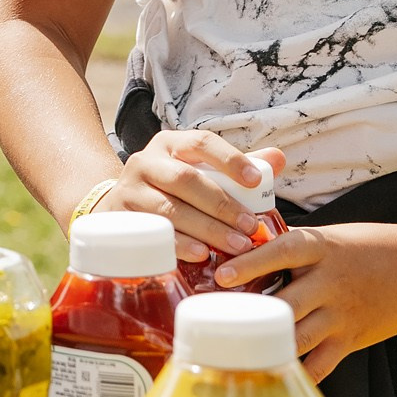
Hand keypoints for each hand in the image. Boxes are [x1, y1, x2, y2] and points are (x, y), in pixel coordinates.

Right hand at [93, 131, 287, 263]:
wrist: (118, 207)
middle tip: (252, 227)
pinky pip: (152, 233)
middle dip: (222, 204)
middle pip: (185, 179)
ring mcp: (128, 191)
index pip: (201, 142)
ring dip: (207, 229)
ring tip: (236, 246)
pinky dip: (179, 245)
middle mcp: (145, 162)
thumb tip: (278, 158)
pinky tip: (201, 255)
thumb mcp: (199, 171)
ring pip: (169, 209)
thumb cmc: (172, 190)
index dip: (229, 159)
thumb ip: (237, 167)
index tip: (257, 180)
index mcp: (169, 144)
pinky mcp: (119, 219)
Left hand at [215, 222, 396, 380]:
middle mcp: (331, 282)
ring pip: (299, 336)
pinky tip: (275, 378)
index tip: (225, 274)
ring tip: (235, 353)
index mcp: (322, 248)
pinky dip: (300, 373)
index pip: (283, 251)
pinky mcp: (353, 338)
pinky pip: (323, 364)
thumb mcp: (332, 237)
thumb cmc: (372, 248)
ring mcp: (343, 314)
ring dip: (269, 346)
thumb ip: (293, 249)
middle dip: (253, 315)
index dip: (253, 263)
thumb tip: (242, 251)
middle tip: (218, 323)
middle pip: (287, 302)